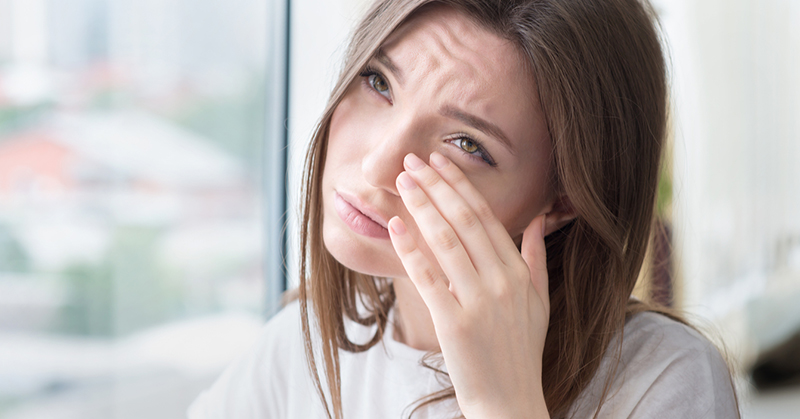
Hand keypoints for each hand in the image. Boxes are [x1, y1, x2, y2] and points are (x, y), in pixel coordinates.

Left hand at [387, 152, 550, 418]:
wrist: (510, 402)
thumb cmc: (521, 351)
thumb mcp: (539, 302)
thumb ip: (536, 257)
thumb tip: (539, 218)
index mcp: (519, 273)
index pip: (487, 218)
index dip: (461, 186)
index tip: (441, 162)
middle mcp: (502, 282)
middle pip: (465, 222)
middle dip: (437, 186)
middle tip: (413, 160)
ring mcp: (478, 303)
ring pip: (446, 242)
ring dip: (422, 207)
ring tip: (402, 182)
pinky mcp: (454, 324)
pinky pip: (429, 278)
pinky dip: (411, 249)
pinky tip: (395, 226)